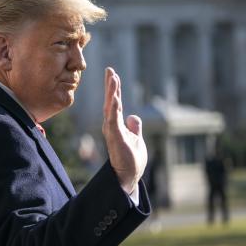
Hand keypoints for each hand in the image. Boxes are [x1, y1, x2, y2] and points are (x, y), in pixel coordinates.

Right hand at [102, 67, 146, 193]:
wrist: (129, 175)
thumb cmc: (131, 159)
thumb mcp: (136, 138)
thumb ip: (134, 126)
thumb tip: (133, 116)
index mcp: (116, 124)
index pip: (114, 102)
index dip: (114, 88)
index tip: (113, 74)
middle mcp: (111, 125)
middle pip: (110, 101)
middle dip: (110, 85)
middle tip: (110, 70)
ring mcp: (112, 131)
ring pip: (111, 107)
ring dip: (112, 93)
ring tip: (112, 78)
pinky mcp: (115, 137)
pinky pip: (113, 119)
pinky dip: (113, 108)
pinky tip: (115, 98)